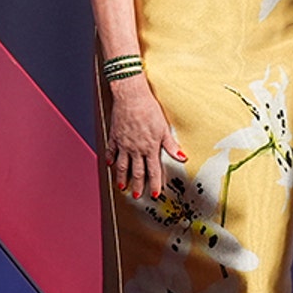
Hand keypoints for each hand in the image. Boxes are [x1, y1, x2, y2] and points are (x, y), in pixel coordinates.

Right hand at [106, 77, 184, 198]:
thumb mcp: (163, 128)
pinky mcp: (114, 136)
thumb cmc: (149, 109)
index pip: (153, 170)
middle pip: (137, 172)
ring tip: (122, 187)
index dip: (154, 183)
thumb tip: (182, 157)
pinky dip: (110, 158)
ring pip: (122, 165)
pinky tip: (110, 164)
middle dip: (137, 185)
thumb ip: (171, 145)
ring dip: (122, 177)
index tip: (154, 194)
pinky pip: (111, 150)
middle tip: (136, 195)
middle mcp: (135, 149)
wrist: (131, 97)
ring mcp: (123, 144)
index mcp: (149, 148)